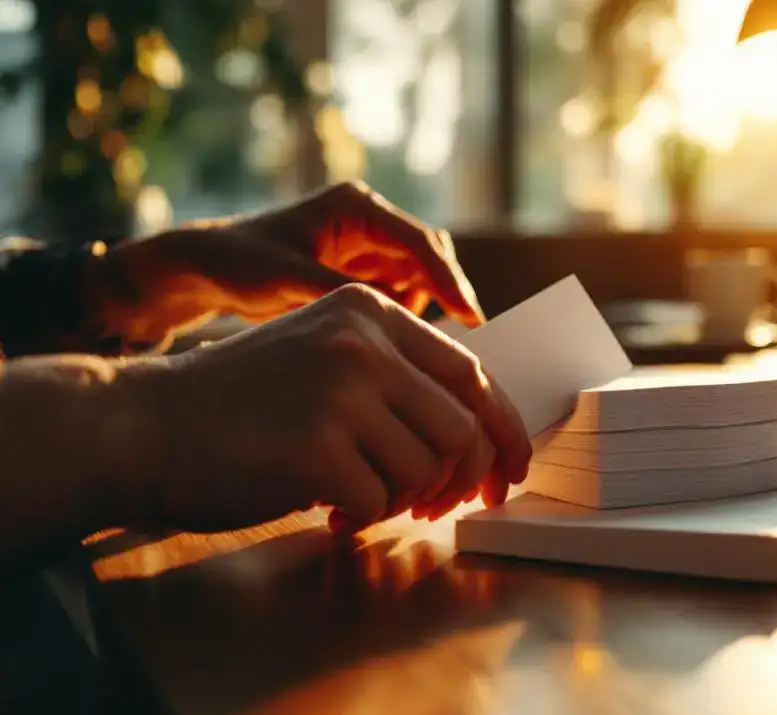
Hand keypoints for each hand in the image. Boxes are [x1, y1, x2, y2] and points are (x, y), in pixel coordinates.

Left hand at [82, 182, 481, 353]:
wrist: (205, 268)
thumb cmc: (239, 263)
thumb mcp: (287, 280)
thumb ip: (340, 294)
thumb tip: (392, 320)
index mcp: (356, 208)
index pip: (420, 243)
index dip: (449, 281)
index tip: (471, 318)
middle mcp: (368, 220)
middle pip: (430, 257)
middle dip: (442, 295)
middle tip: (454, 342)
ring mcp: (366, 245)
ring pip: (419, 277)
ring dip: (420, 308)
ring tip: (402, 345)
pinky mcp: (359, 270)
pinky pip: (398, 292)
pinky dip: (400, 315)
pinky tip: (385, 341)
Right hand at [125, 284, 528, 532]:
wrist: (146, 423)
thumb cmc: (243, 404)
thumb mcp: (324, 358)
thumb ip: (395, 378)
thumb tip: (475, 434)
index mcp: (371, 313)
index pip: (472, 373)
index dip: (504, 429)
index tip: (511, 470)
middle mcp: (363, 343)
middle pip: (462, 429)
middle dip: (461, 481)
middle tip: (437, 507)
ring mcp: (340, 392)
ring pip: (425, 470)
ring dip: (402, 499)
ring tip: (360, 495)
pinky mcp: (317, 448)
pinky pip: (379, 501)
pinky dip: (362, 516)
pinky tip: (330, 508)